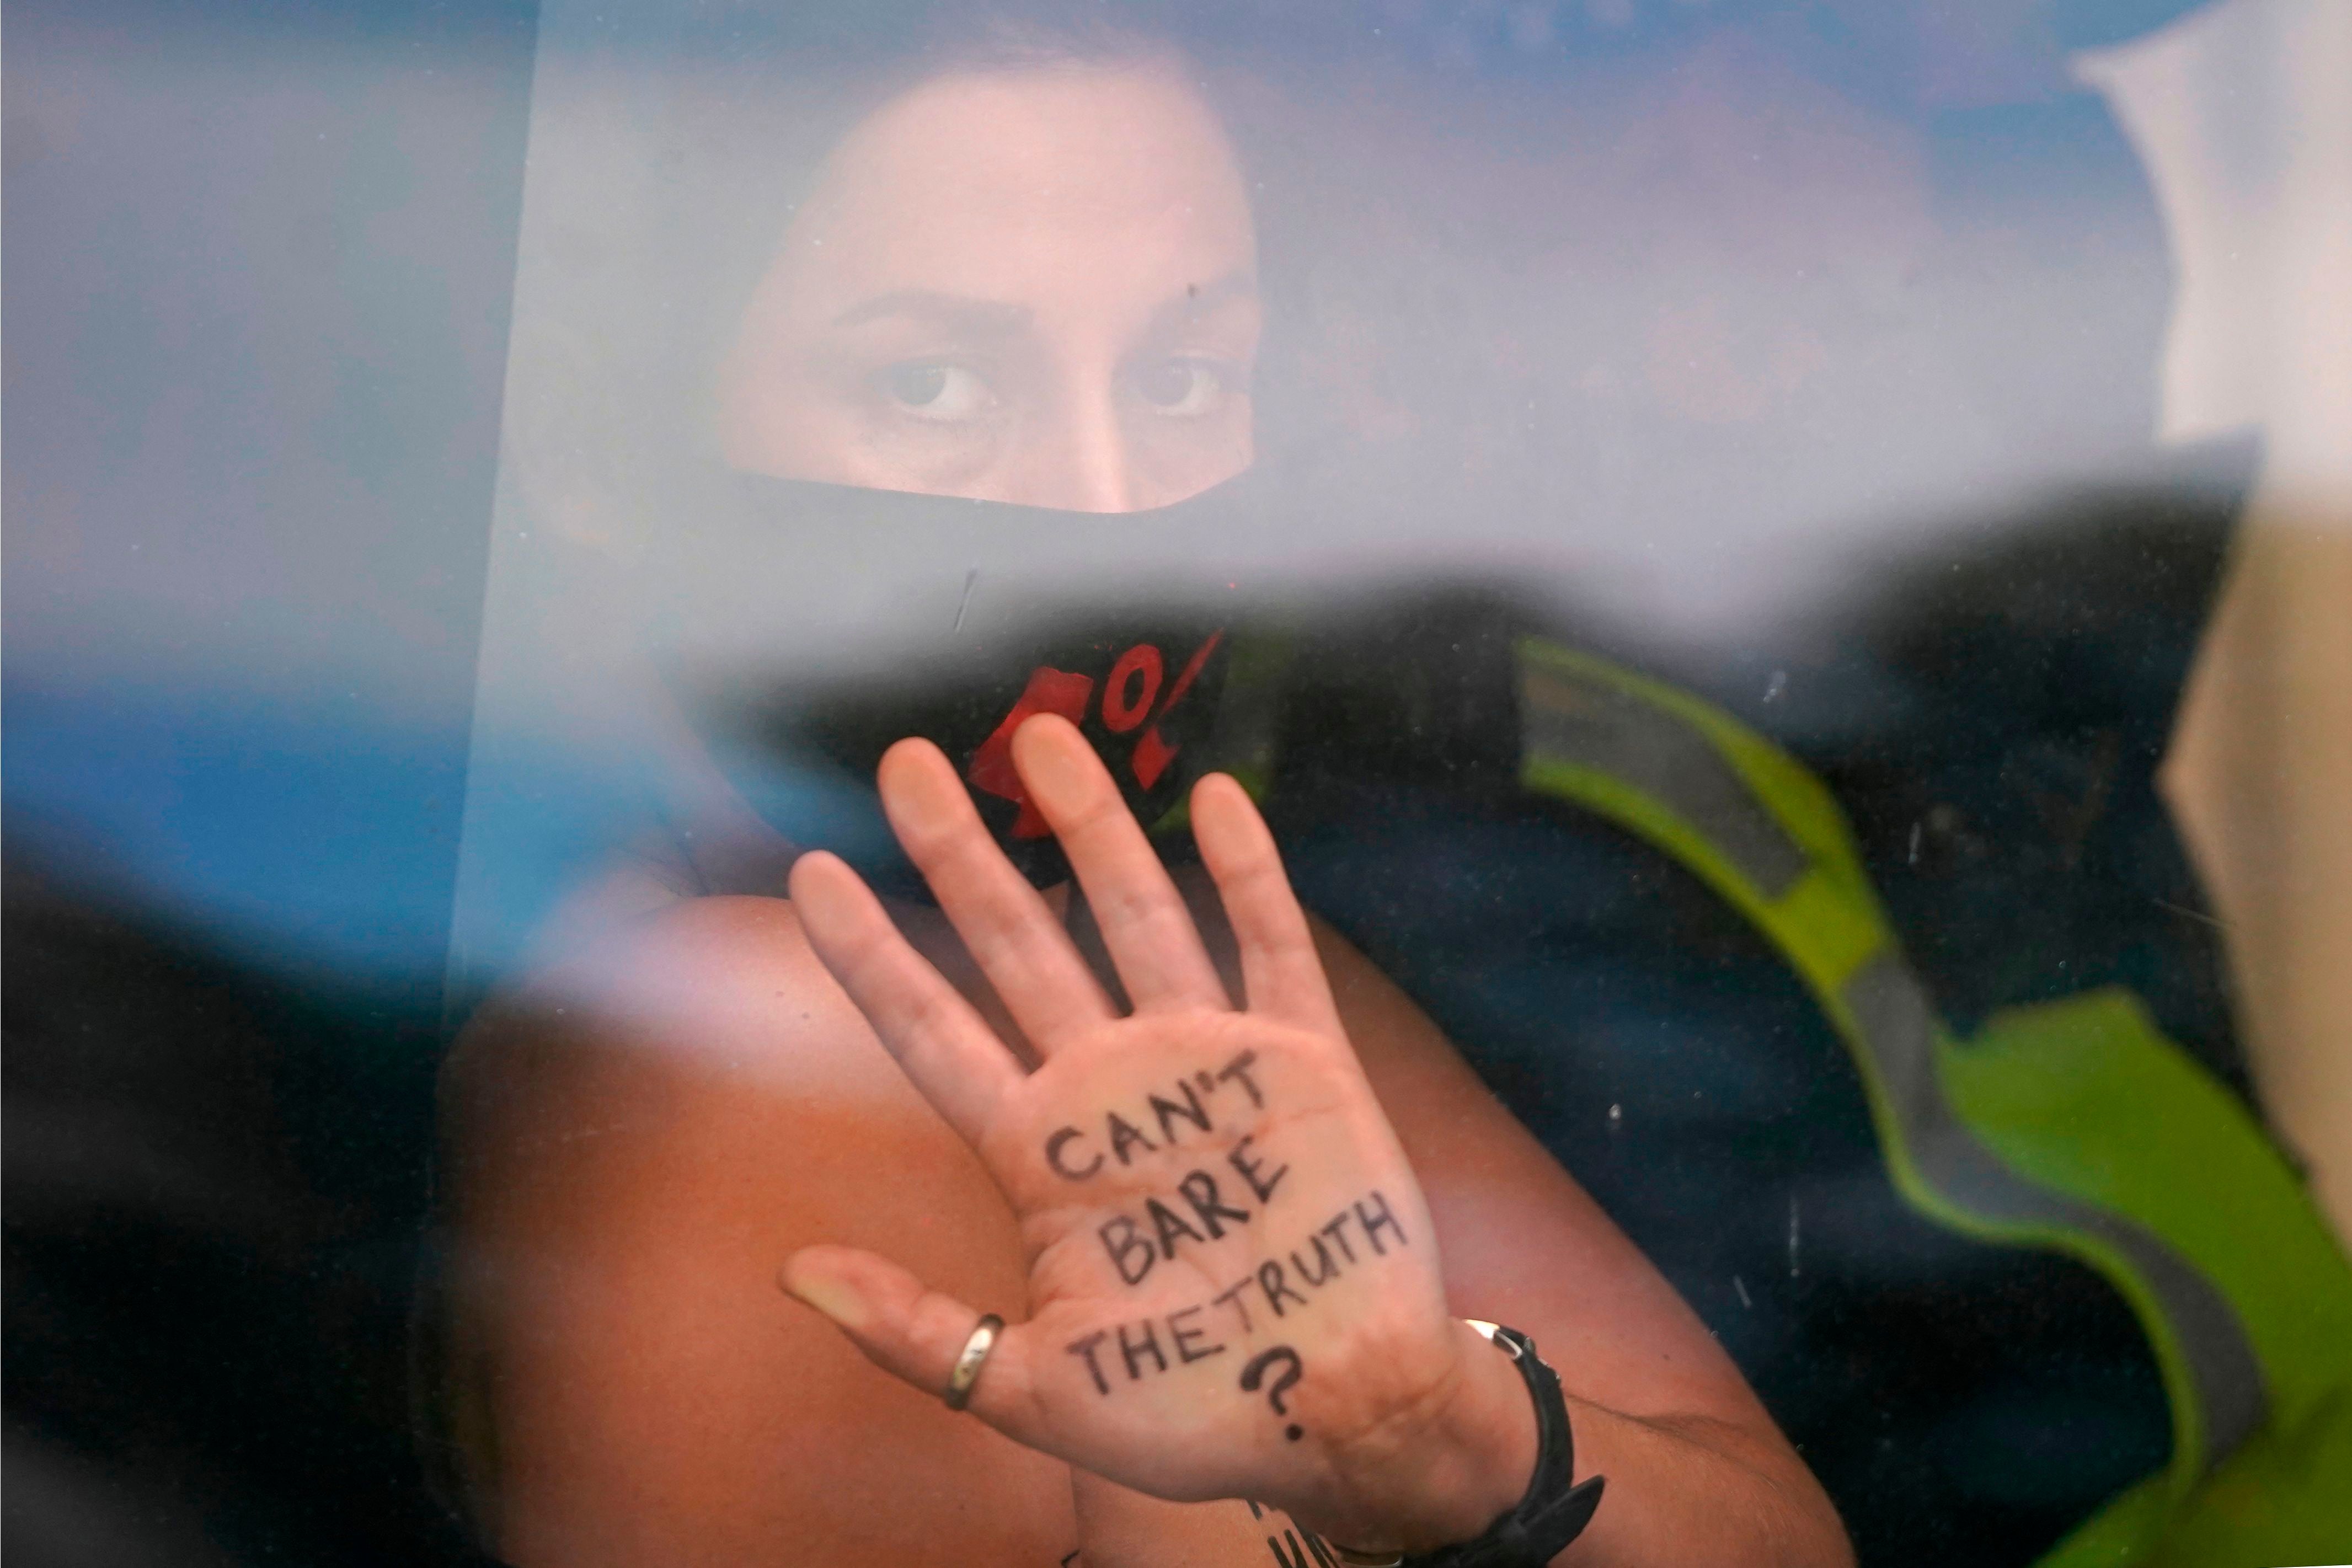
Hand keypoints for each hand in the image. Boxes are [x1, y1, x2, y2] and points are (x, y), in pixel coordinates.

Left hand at [780, 716, 1531, 1548]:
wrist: (1344, 1421)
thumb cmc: (1192, 1416)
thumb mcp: (1035, 1393)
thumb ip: (917, 1332)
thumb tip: (790, 1276)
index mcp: (1039, 1156)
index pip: (930, 1030)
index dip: (869, 953)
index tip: (806, 871)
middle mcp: (1111, 1087)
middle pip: (1015, 942)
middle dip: (961, 851)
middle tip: (907, 762)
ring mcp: (1207, 1065)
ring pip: (1134, 916)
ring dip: (1091, 828)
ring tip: (1045, 737)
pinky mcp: (1304, 1065)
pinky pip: (1270, 948)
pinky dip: (1248, 873)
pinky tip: (1213, 798)